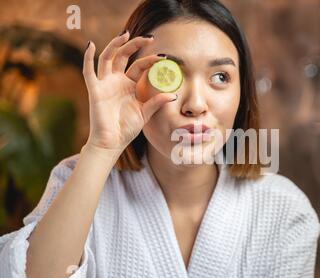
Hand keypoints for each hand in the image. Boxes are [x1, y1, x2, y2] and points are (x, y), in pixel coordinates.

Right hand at [82, 31, 176, 152]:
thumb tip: (173, 95)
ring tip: (126, 34)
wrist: (112, 142)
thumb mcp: (145, 113)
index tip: (164, 57)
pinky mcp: (94, 90)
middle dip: (135, 45)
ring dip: (115, 45)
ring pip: (108, 58)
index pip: (140, 66)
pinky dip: (88, 57)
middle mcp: (117, 81)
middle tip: (149, 38)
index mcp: (129, 85)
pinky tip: (91, 45)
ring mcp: (105, 84)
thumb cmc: (127, 128)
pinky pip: (88, 71)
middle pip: (124, 56)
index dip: (151, 60)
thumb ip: (157, 102)